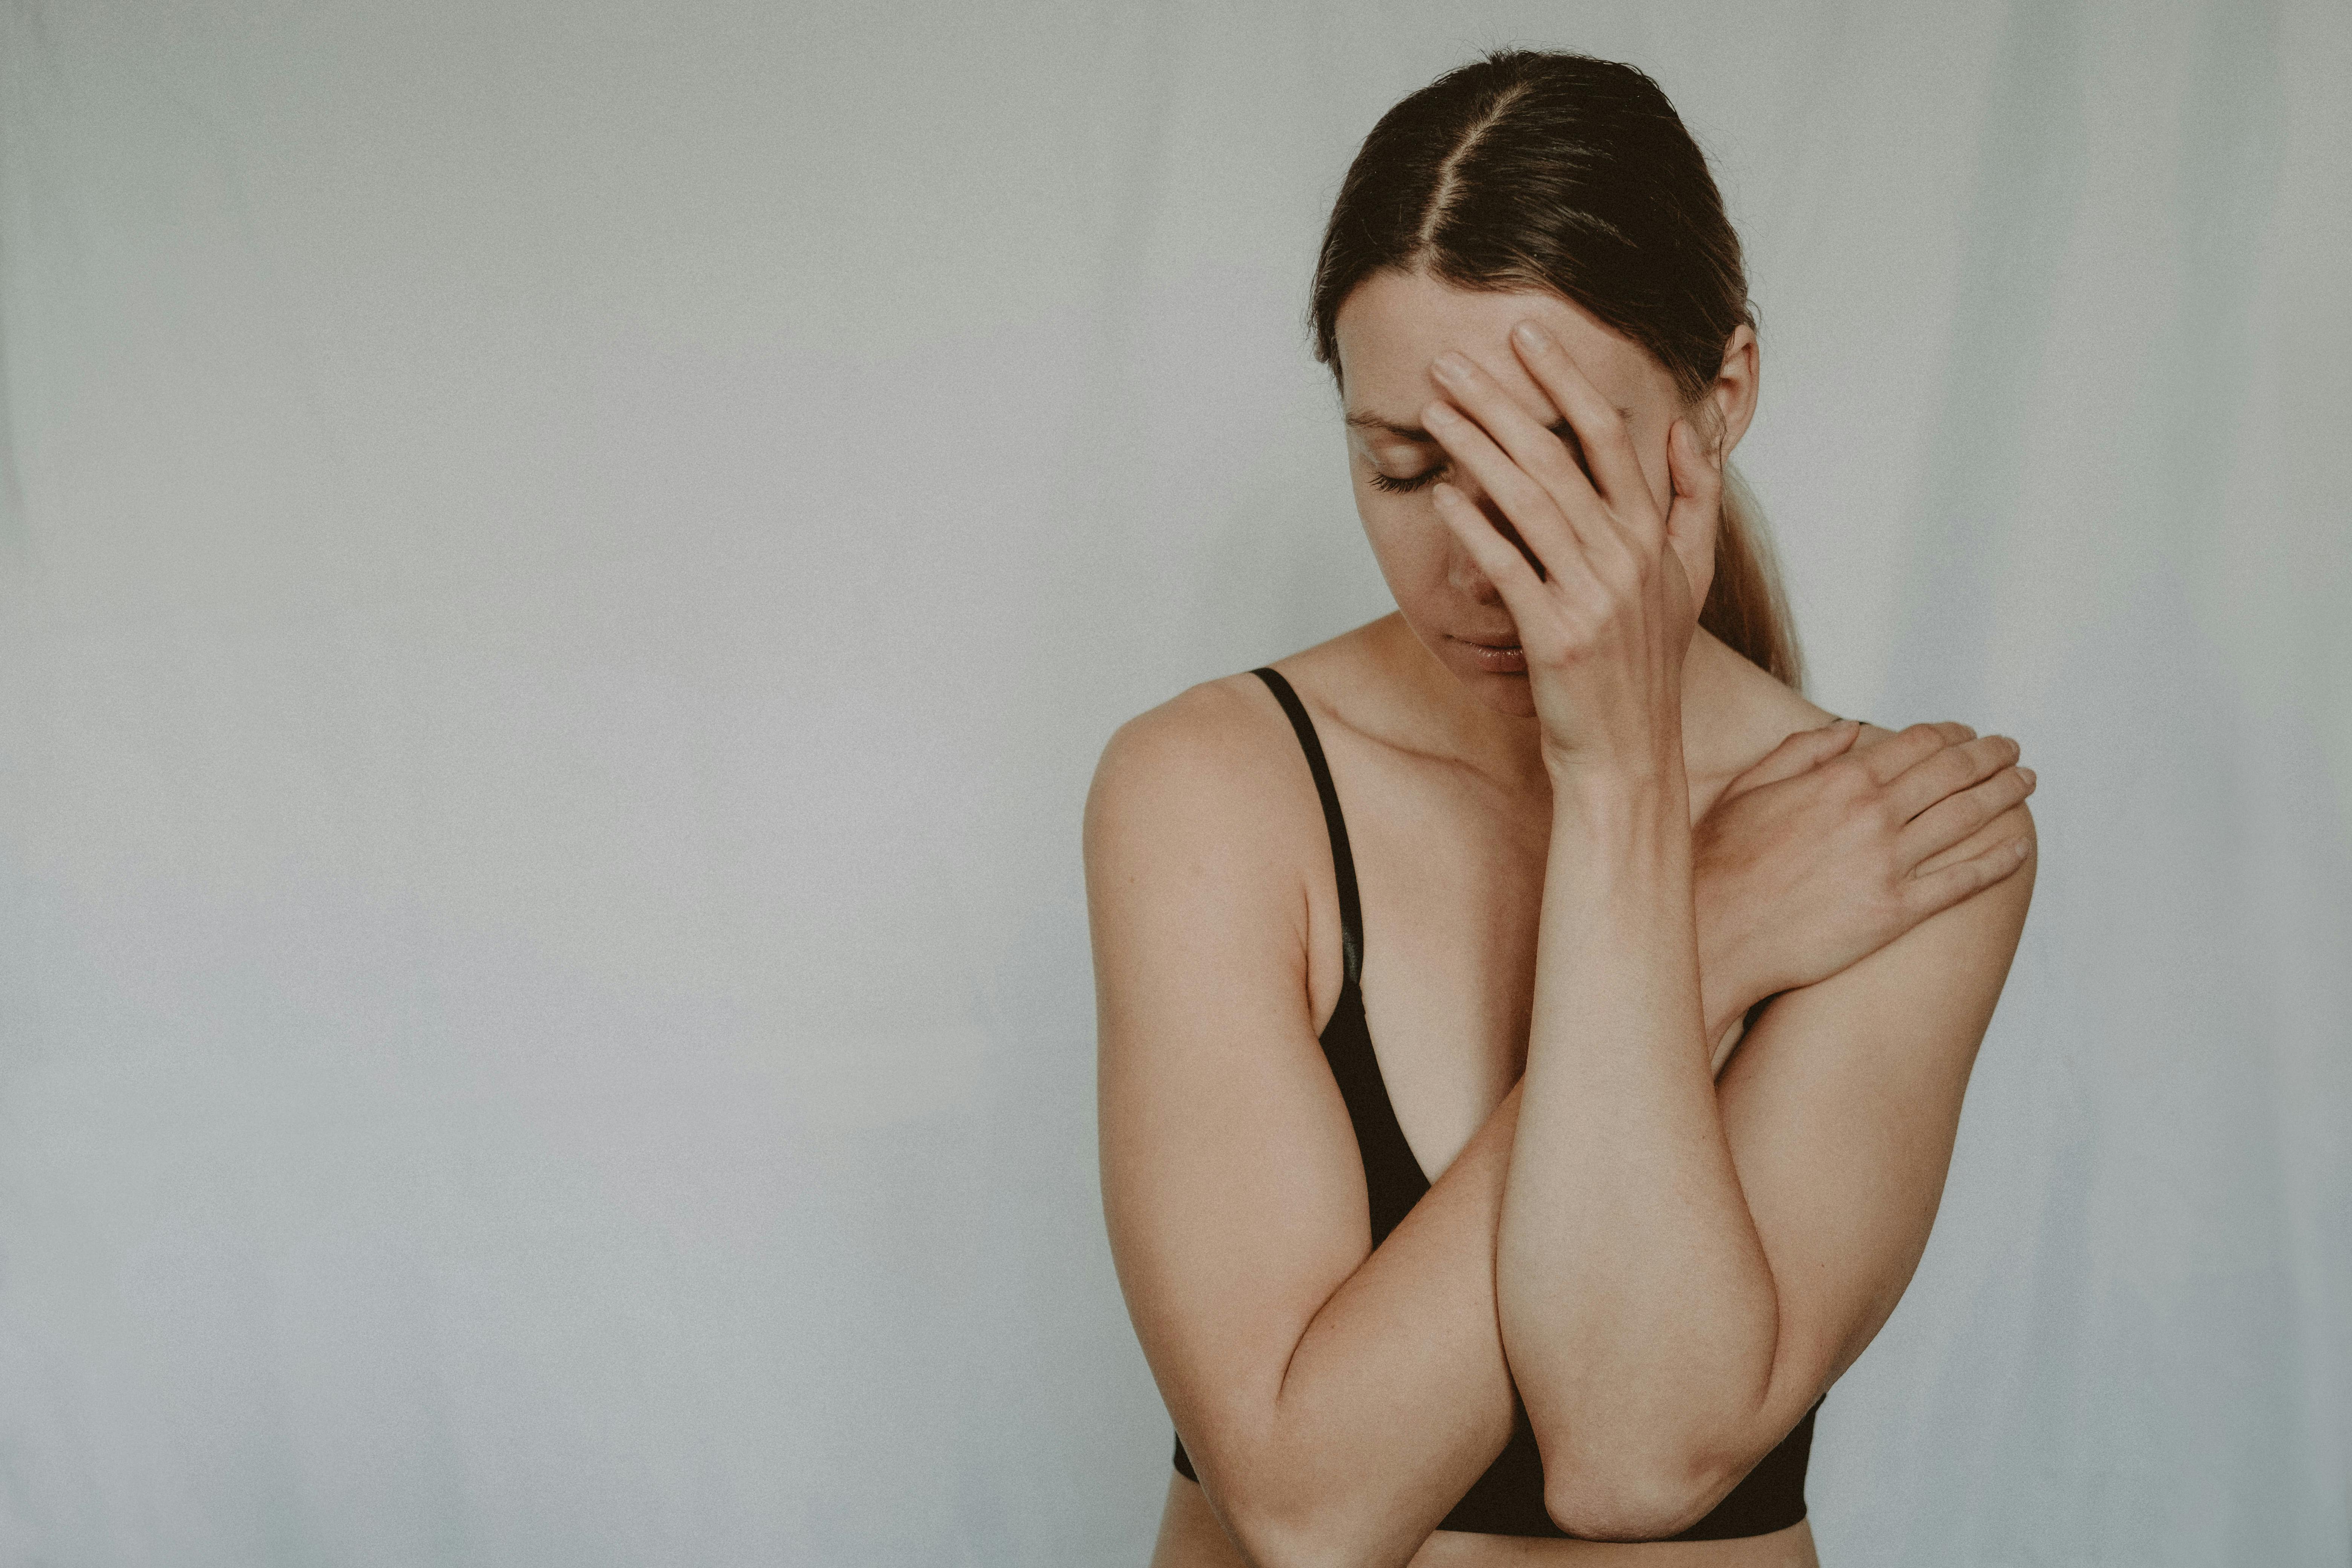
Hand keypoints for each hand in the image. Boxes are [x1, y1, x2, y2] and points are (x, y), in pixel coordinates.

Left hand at [1421, 322, 1718, 778]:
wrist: (1628, 756)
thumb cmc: (1645, 668)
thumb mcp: (1689, 580)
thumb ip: (1695, 502)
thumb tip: (1688, 432)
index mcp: (1654, 535)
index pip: (1609, 435)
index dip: (1566, 379)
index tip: (1526, 335)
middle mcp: (1628, 556)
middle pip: (1558, 456)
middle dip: (1501, 401)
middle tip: (1452, 362)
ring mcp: (1595, 596)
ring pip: (1527, 500)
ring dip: (1475, 448)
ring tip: (1434, 410)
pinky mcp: (1558, 636)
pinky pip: (1507, 566)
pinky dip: (1473, 525)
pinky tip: (1440, 494)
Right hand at [1694, 718, 2037, 1045]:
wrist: (1716, 933)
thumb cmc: (1720, 860)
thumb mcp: (1750, 787)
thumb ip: (1803, 751)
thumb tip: (1853, 728)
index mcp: (1841, 780)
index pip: (1918, 744)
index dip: (1953, 735)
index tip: (1971, 735)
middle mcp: (1874, 815)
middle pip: (1953, 774)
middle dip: (1990, 757)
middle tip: (2013, 751)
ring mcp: (1889, 864)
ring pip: (1966, 818)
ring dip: (2004, 795)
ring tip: (2025, 784)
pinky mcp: (1896, 912)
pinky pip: (1962, 881)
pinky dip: (1998, 861)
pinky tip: (2019, 848)